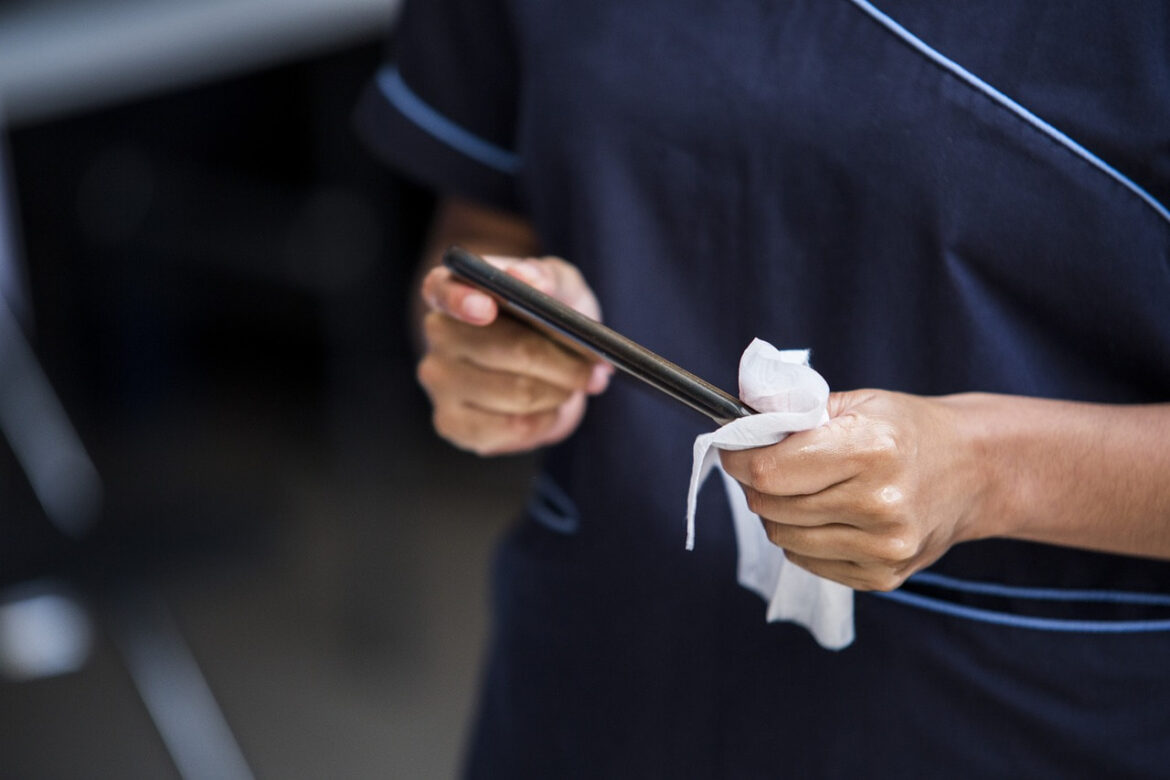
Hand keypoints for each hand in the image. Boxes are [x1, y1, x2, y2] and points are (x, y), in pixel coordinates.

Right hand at [417, 255, 611, 454]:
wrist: (546, 362)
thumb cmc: (545, 316)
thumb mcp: (557, 286)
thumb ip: (546, 276)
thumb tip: (528, 279)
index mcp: (451, 287)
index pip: (441, 289)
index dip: (462, 300)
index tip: (488, 309)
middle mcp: (438, 332)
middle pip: (507, 348)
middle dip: (563, 362)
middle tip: (592, 368)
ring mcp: (438, 380)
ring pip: (517, 393)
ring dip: (560, 392)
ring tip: (572, 385)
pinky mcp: (450, 422)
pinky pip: (512, 428)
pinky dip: (546, 420)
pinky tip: (549, 408)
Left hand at [720, 390, 986, 590]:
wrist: (974, 471)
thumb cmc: (907, 430)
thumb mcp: (857, 403)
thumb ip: (795, 412)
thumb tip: (737, 426)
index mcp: (870, 450)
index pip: (769, 471)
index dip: (740, 459)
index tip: (735, 449)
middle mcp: (880, 504)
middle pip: (771, 506)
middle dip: (759, 484)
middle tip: (773, 467)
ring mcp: (883, 547)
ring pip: (783, 537)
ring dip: (779, 513)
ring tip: (804, 491)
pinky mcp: (883, 576)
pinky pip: (807, 561)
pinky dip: (803, 538)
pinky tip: (829, 515)